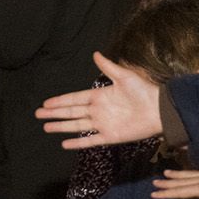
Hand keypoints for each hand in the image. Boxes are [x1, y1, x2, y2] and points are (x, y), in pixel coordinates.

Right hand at [35, 52, 160, 148]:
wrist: (160, 109)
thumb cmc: (144, 91)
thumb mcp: (124, 76)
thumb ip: (108, 67)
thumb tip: (95, 53)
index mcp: (99, 96)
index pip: (74, 99)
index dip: (60, 101)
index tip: (46, 103)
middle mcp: (98, 111)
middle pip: (71, 112)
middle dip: (54, 113)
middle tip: (38, 114)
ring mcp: (103, 124)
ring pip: (76, 126)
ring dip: (61, 127)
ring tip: (46, 127)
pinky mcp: (110, 136)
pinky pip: (90, 140)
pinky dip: (78, 143)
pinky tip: (65, 144)